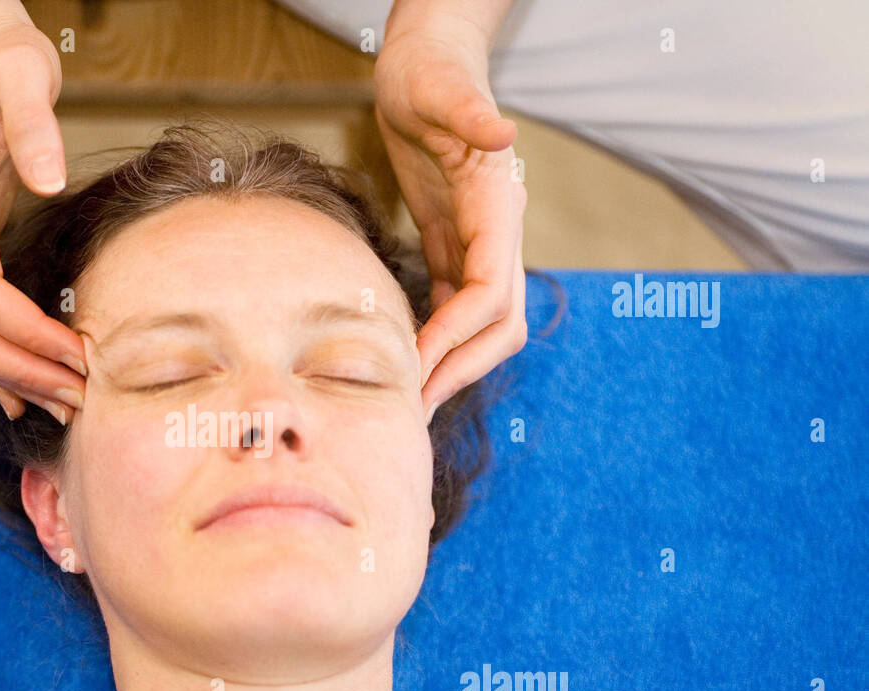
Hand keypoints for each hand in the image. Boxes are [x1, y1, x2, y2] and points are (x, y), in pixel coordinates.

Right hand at [0, 11, 85, 423]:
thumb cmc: (2, 62)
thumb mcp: (23, 74)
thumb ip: (34, 123)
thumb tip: (50, 180)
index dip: (25, 333)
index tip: (76, 356)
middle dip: (19, 369)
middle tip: (77, 398)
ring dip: (7, 375)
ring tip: (61, 404)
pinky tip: (24, 390)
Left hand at [374, 7, 526, 416]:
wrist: (429, 62)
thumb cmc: (430, 71)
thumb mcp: (440, 86)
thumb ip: (470, 112)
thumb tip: (505, 135)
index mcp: (499, 204)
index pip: (491, 290)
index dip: (455, 334)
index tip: (414, 366)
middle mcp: (499, 230)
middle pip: (501, 322)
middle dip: (460, 367)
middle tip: (413, 407)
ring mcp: (481, 239)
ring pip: (484, 322)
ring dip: (451, 363)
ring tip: (409, 400)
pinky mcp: (456, 240)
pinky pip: (456, 304)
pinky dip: (438, 337)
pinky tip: (407, 362)